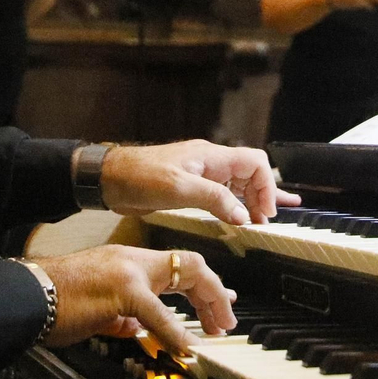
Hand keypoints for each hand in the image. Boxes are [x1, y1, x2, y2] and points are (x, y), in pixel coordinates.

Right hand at [34, 245, 235, 353]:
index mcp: (127, 263)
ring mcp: (129, 272)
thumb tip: (139, 330)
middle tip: (227, 318)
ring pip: (184, 276)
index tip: (222, 299)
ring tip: (217, 330)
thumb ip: (123, 316)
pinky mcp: (122, 290)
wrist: (28, 293)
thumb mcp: (98, 308)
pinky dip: (177, 333)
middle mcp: (132, 261)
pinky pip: (159, 313)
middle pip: (189, 263)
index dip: (203, 283)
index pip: (176, 264)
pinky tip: (187, 348)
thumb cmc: (55, 301)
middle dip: (215, 290)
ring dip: (208, 305)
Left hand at [99, 140, 300, 226]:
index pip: (254, 163)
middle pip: (250, 174)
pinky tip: (240, 215)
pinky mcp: (189, 188)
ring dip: (251, 201)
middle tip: (267, 222)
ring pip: (237, 185)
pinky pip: (221, 194)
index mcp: (211, 156)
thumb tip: (244, 216)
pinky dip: (234, 205)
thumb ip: (214, 199)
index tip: (265, 213)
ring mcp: (200, 175)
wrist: (110, 179)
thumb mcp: (179, 188)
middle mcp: (210, 163)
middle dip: (263, 196)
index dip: (266, 186)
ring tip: (266, 219)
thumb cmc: (139, 176)